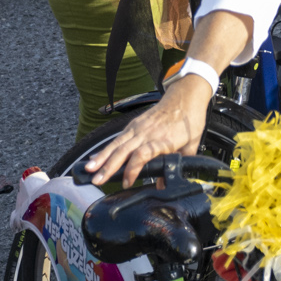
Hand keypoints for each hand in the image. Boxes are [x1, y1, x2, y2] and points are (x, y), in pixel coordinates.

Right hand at [82, 73, 210, 186]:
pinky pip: (117, 138)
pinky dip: (105, 149)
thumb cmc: (190, 121)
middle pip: (124, 151)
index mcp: (163, 140)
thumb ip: (178, 164)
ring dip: (102, 158)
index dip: (132, 169)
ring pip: (117, 144)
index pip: (142, 155)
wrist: (186, 96)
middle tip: (96, 181)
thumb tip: (164, 184)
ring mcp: (139, 128)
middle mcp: (147, 133)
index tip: (127, 182)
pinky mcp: (134, 124)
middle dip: (108, 167)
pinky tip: (95, 158)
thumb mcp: (191, 145)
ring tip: (89, 170)